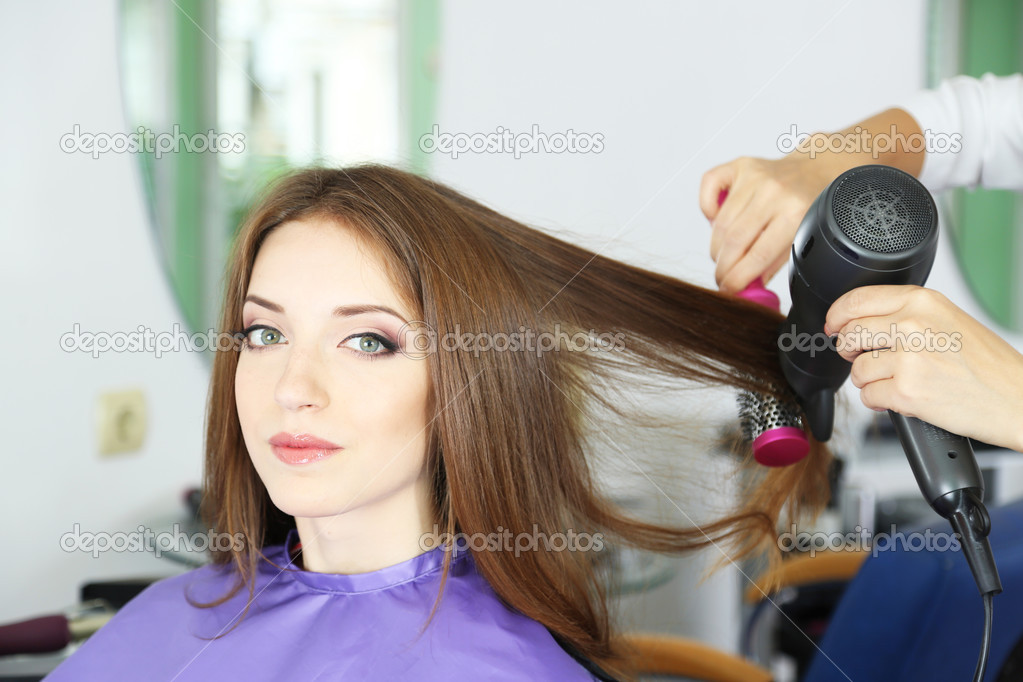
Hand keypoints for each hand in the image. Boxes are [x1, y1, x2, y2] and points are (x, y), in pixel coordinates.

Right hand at [699, 154, 836, 292]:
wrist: (816, 168)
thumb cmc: (808, 204)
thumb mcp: (801, 237)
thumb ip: (773, 263)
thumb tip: (747, 288)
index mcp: (795, 212)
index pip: (758, 254)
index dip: (738, 277)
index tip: (729, 290)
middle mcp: (773, 192)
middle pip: (733, 239)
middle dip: (723, 267)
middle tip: (722, 279)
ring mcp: (755, 176)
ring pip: (720, 222)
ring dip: (716, 247)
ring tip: (723, 256)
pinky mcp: (741, 165)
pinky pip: (708, 185)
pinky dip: (707, 208)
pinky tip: (717, 220)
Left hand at [825, 285, 1022, 451]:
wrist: (1017, 399)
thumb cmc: (987, 364)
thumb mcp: (949, 319)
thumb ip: (907, 315)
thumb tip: (862, 319)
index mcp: (922, 302)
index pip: (857, 300)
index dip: (837, 316)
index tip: (834, 326)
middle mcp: (913, 325)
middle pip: (849, 334)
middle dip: (848, 350)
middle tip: (859, 357)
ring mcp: (909, 359)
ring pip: (856, 369)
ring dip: (868, 380)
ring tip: (893, 381)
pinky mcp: (907, 391)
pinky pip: (868, 396)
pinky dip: (879, 402)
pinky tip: (900, 399)